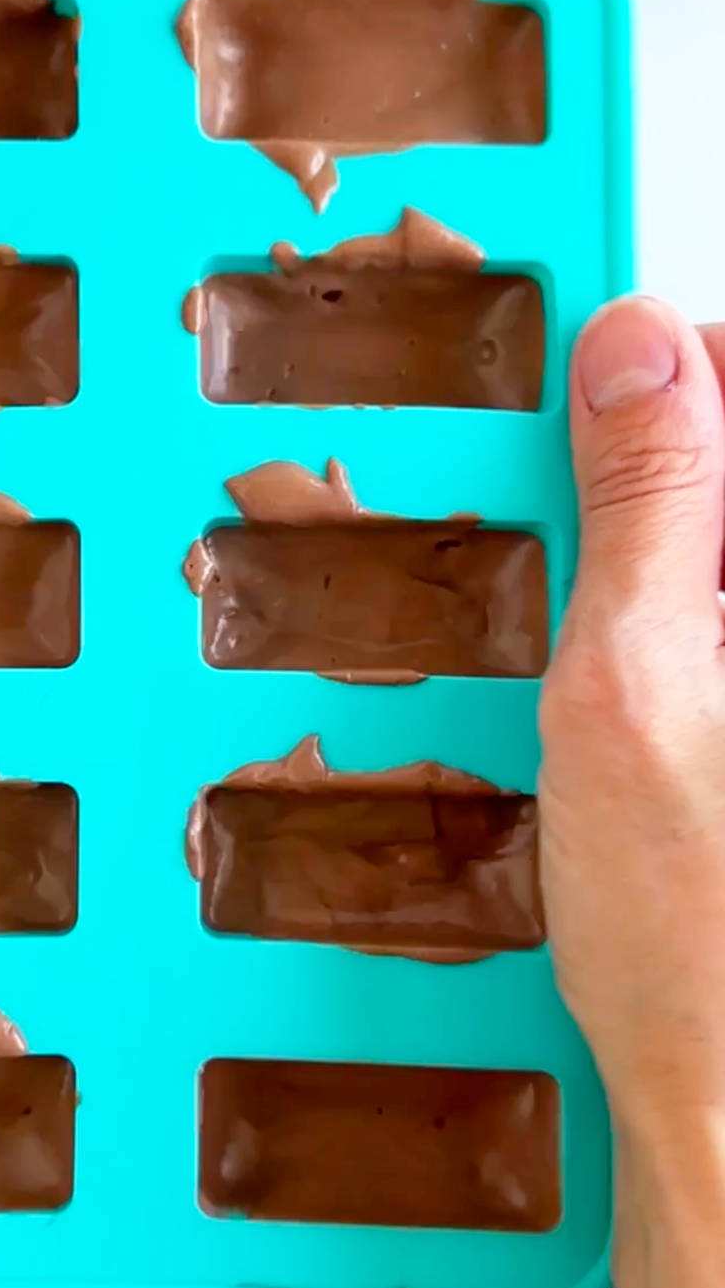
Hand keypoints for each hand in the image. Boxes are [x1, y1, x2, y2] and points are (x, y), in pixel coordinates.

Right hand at [541, 294, 724, 1126]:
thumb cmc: (698, 942)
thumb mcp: (632, 690)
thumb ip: (646, 507)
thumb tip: (634, 345)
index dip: (678, 374)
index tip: (587, 409)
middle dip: (653, 480)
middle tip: (576, 556)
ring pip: (715, 552)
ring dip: (652, 561)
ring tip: (597, 650)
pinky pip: (711, 624)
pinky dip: (664, 629)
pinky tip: (622, 699)